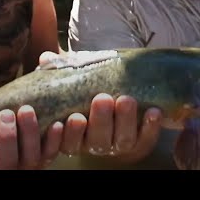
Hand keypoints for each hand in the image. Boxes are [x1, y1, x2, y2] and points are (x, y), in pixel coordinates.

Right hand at [0, 103, 63, 169]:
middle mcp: (1, 176)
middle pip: (7, 167)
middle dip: (7, 141)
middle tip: (5, 115)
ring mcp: (22, 170)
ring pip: (31, 161)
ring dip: (30, 135)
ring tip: (25, 110)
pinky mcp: (39, 161)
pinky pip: (49, 156)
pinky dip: (53, 141)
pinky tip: (56, 124)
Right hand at [38, 51, 161, 162]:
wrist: (117, 88)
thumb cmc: (87, 86)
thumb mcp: (73, 76)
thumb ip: (59, 69)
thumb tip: (45, 57)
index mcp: (72, 131)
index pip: (67, 141)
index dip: (71, 133)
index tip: (75, 118)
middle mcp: (93, 141)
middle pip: (96, 141)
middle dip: (101, 121)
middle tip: (103, 98)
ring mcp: (117, 142)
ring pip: (121, 140)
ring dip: (125, 121)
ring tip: (126, 100)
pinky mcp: (139, 141)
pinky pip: (145, 139)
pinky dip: (150, 127)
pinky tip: (153, 111)